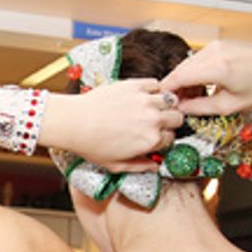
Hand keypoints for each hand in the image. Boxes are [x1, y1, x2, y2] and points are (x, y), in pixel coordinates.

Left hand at [49, 79, 183, 166]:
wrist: (74, 122)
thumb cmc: (91, 145)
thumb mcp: (115, 165)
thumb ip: (139, 166)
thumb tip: (155, 167)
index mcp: (150, 141)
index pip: (171, 138)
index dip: (163, 139)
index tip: (156, 137)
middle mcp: (152, 120)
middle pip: (177, 118)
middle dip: (170, 122)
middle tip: (158, 122)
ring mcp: (145, 101)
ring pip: (170, 100)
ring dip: (164, 104)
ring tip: (152, 108)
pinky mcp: (135, 86)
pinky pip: (155, 84)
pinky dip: (153, 89)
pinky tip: (144, 95)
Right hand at [159, 41, 251, 115]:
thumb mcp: (230, 106)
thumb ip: (200, 108)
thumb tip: (181, 110)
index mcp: (217, 68)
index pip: (179, 77)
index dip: (167, 92)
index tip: (163, 103)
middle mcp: (213, 53)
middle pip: (180, 70)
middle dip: (175, 88)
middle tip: (177, 105)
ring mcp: (215, 47)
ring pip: (187, 65)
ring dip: (184, 82)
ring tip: (191, 99)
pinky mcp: (218, 46)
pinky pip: (197, 61)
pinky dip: (194, 74)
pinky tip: (200, 88)